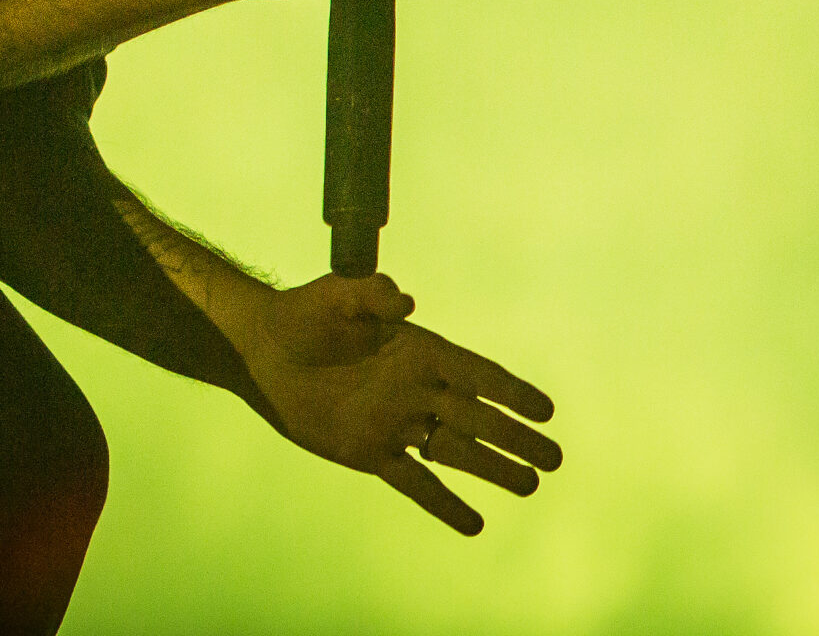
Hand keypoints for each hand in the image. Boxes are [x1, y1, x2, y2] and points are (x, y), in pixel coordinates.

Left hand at [240, 273, 561, 535]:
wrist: (261, 351)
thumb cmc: (301, 315)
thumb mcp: (335, 295)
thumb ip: (371, 293)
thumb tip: (406, 303)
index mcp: (418, 350)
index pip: (475, 374)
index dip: (511, 392)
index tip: (546, 410)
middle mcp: (415, 389)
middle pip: (477, 419)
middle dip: (516, 438)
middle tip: (557, 459)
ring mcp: (396, 422)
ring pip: (455, 452)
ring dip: (493, 470)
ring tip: (531, 485)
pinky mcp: (371, 451)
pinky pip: (415, 482)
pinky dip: (443, 503)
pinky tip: (474, 524)